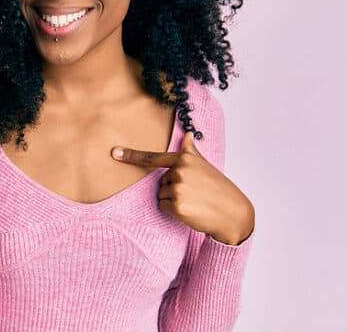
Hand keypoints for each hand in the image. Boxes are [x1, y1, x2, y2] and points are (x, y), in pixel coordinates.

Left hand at [111, 133, 253, 244]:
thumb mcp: (205, 166)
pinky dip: (174, 211)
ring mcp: (178, 188)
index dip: (132, 156)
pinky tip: (191, 211)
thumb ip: (191, 151)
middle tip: (195, 193)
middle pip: (160, 181)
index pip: (154, 157)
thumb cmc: (218, 187)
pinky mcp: (177, 206)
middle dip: (173, 188)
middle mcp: (180, 171)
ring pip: (161, 195)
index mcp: (185, 159)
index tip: (114, 153)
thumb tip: (187, 135)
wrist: (232, 212)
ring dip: (174, 201)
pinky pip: (164, 207)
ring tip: (194, 201)